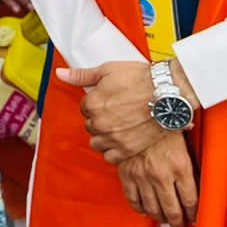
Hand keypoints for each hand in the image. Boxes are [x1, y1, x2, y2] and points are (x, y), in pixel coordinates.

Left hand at [59, 59, 198, 162]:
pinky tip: (122, 140)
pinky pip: (110, 157)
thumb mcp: (108, 70)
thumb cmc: (140, 79)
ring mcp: (113, 138)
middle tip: (116, 112)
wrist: (167, 93)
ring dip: (104, 136)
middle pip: (90, 125)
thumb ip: (81, 75)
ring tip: (118, 127)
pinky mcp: (127, 150)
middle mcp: (99, 123)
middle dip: (99, 119)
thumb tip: (60, 74)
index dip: (96, 103)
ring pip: (97, 143)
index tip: (108, 101)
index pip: (84, 108)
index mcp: (92, 103)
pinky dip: (113, 150)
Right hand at [117, 132, 198, 226]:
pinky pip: (133, 199)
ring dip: (160, 218)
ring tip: (164, 219)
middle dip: (178, 223)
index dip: (193, 215)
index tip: (194, 219)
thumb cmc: (164, 124)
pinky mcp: (126, 173)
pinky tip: (145, 209)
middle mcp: (161, 174)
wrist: (140, 110)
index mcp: (180, 166)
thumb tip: (197, 187)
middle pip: (172, 210)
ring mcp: (142, 175)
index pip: (191, 201)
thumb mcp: (186, 144)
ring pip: (152, 208)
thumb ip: (191, 167)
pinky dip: (140, 208)